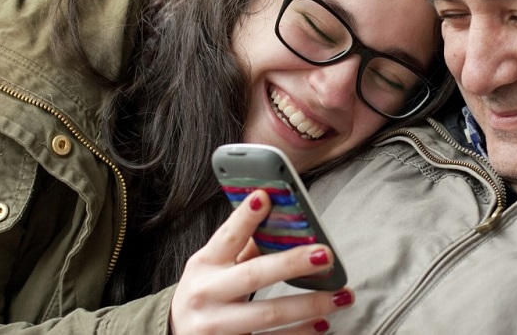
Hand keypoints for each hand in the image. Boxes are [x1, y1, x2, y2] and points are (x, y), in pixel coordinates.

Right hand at [170, 190, 352, 333]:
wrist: (175, 334)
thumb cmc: (205, 292)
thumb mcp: (213, 266)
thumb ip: (243, 245)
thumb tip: (283, 218)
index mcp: (204, 264)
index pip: (228, 235)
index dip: (246, 216)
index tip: (266, 196)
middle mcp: (207, 294)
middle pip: (253, 276)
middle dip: (292, 263)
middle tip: (326, 255)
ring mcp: (216, 326)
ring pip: (268, 314)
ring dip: (309, 306)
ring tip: (341, 296)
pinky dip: (299, 334)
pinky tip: (323, 324)